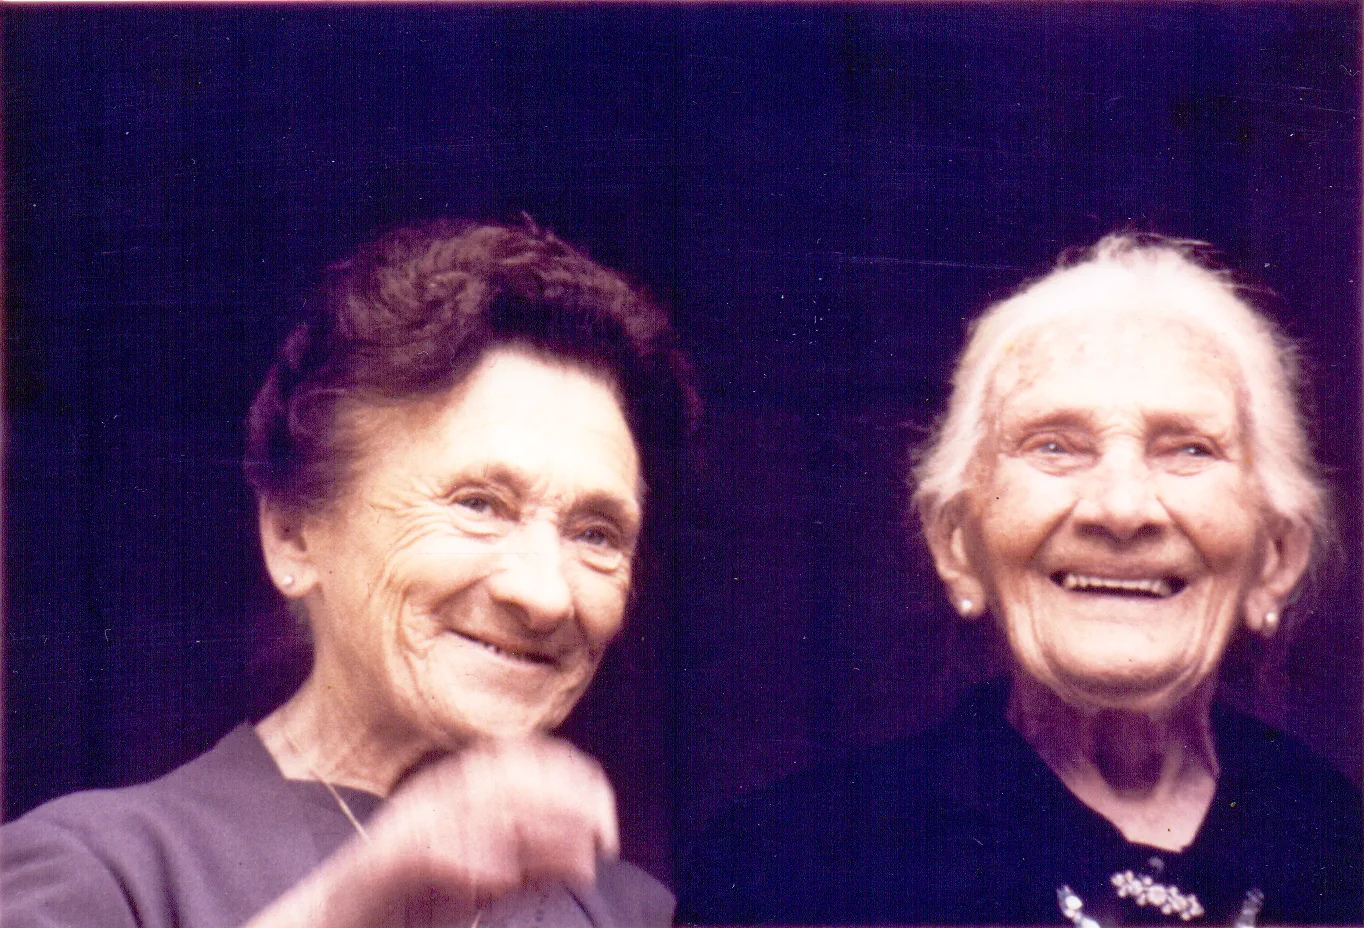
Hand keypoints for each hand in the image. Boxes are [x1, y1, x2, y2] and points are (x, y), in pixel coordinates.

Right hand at [245, 736, 618, 927]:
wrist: (337, 924)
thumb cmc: (415, 901)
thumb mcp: (487, 877)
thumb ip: (530, 861)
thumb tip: (587, 854)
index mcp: (455, 788)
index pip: (522, 758)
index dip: (571, 779)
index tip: (607, 818)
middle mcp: (433, 795)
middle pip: (507, 774)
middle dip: (564, 800)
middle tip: (603, 838)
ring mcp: (406, 825)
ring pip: (477, 806)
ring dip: (534, 832)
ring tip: (575, 862)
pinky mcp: (383, 863)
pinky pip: (432, 850)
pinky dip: (473, 861)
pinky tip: (505, 880)